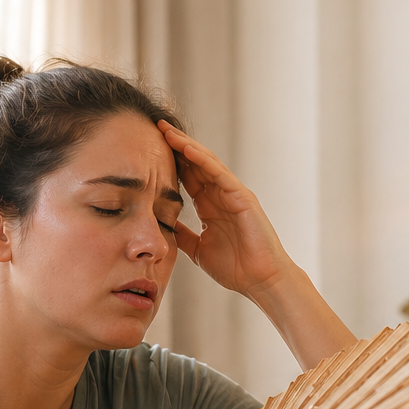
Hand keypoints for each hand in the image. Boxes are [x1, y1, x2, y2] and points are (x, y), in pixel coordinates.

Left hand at [157, 121, 297, 300]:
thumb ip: (184, 236)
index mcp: (211, 206)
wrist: (260, 281)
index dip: (170, 162)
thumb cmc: (235, 268)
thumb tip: (163, 227)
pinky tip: (186, 148)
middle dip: (176, 145)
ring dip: (186, 145)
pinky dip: (203, 161)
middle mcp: (221, 195)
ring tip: (166, 131)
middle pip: (195, 163)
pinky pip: (220, 174)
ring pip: (207, 163)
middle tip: (154, 127)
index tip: (147, 148)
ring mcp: (233, 194)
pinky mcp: (243, 198)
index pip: (188, 177)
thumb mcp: (198, 250)